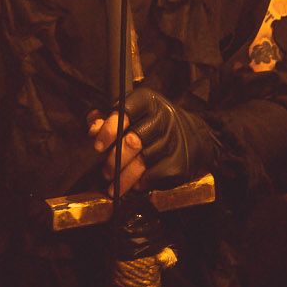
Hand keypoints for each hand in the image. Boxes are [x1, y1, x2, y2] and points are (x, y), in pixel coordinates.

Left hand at [90, 87, 220, 195]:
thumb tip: (93, 130)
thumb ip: (108, 120)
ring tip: (113, 186)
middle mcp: (163, 117)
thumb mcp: (132, 113)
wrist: (193, 136)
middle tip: (104, 172)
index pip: (125, 111)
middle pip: (134, 141)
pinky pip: (154, 175)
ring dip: (124, 177)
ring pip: (143, 162)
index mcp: (148, 101)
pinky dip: (141, 182)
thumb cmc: (151, 123)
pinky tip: (134, 185)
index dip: (109, 130)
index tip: (97, 146)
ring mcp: (173, 140)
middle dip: (115, 160)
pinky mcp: (179, 161)